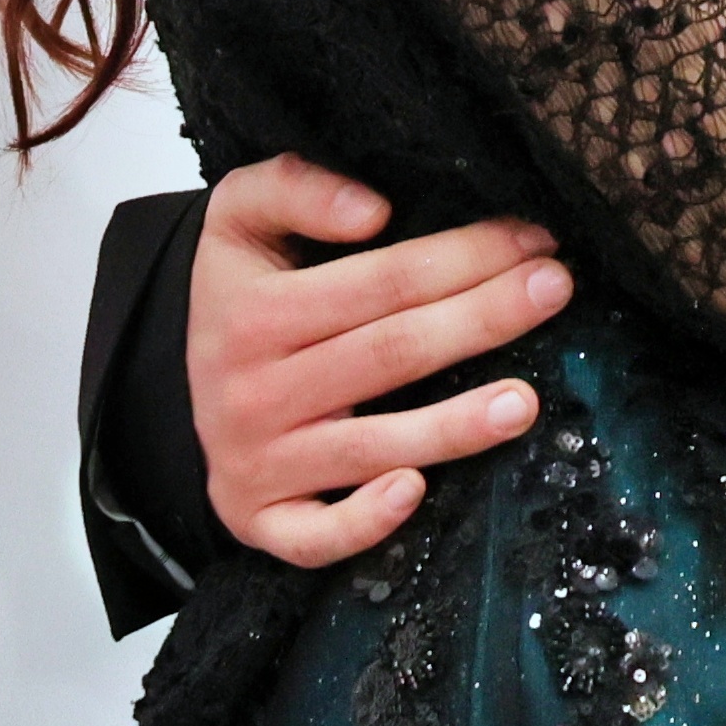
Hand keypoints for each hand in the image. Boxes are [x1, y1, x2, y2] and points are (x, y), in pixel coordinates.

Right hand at [190, 155, 572, 566]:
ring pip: (371, 447)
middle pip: (393, 353)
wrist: (170, 374)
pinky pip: (314, 538)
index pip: (384, 281)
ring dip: (455, 427)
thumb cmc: (236, 289)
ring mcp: (260, 464)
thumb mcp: (239, 214)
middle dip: (484, 318)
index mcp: (256, 315)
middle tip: (555, 289)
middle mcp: (255, 393)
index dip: (466, 256)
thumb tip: (373, 211)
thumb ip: (295, 186)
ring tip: (525, 402)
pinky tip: (418, 491)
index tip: (533, 238)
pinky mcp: (262, 520)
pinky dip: (365, 523)